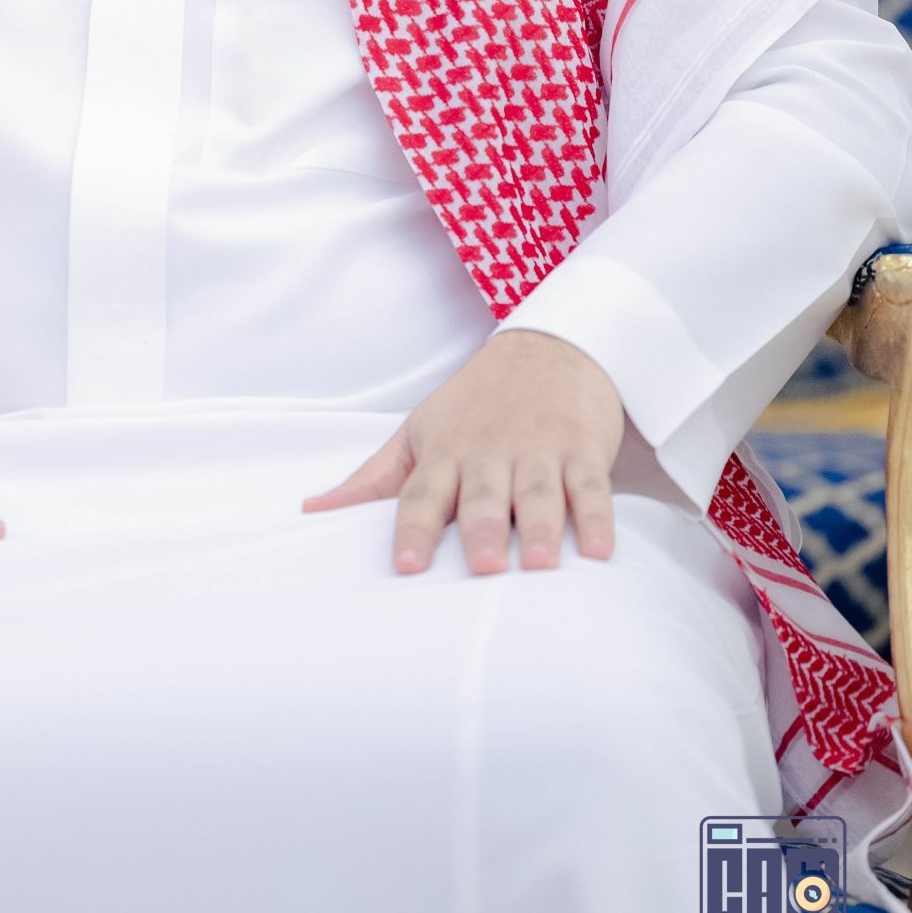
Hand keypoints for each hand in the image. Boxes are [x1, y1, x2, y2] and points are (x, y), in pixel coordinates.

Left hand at [301, 329, 624, 573]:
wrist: (547, 346)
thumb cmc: (474, 403)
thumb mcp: (419, 431)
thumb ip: (373, 478)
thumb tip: (313, 511)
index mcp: (445, 452)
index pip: (422, 494)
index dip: (412, 529)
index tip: (406, 566)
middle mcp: (490, 452)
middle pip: (482, 495)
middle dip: (482, 528)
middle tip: (484, 566)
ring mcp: (539, 450)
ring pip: (539, 492)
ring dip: (541, 526)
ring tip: (541, 562)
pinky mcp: (583, 449)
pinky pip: (590, 487)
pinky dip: (596, 518)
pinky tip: (598, 550)